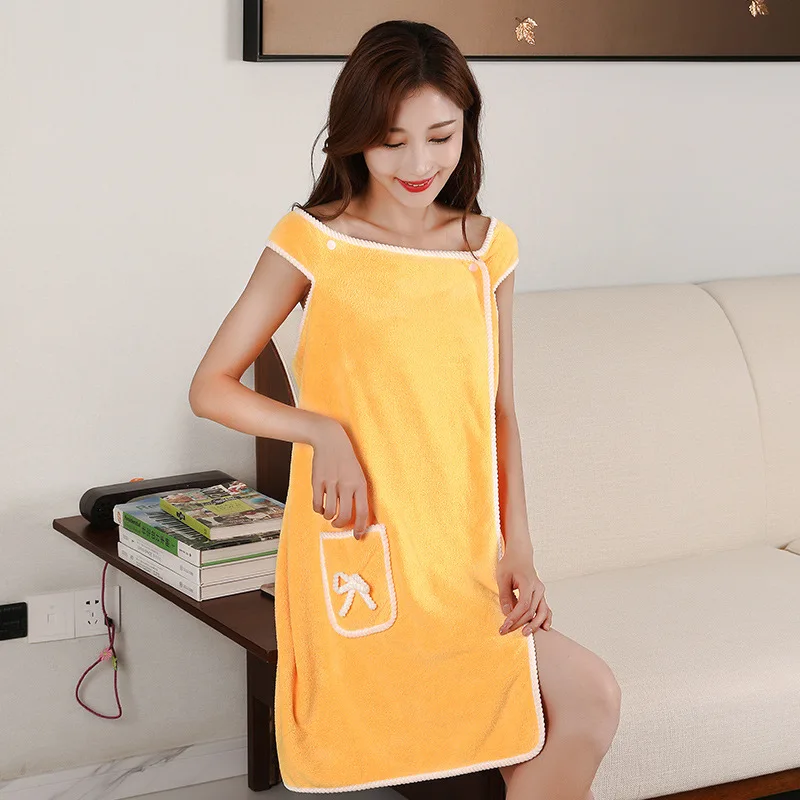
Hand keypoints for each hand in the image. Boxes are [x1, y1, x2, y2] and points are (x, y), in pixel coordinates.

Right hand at [310, 418, 370, 538]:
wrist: (330, 440)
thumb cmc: (346, 460)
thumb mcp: (358, 474)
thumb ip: (357, 493)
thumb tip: (356, 516)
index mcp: (360, 483)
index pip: (362, 511)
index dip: (360, 527)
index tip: (357, 535)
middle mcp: (346, 484)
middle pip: (345, 515)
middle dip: (341, 524)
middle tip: (338, 524)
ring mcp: (331, 483)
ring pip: (329, 512)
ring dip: (329, 517)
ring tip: (330, 514)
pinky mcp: (317, 482)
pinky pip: (317, 504)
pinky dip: (319, 509)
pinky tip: (321, 506)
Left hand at [496, 541, 551, 635]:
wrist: (520, 555)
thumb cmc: (510, 564)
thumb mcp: (502, 577)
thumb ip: (505, 595)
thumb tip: (506, 612)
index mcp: (528, 583)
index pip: (523, 605)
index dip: (514, 618)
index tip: (504, 626)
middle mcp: (538, 588)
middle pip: (531, 611)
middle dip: (519, 623)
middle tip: (506, 631)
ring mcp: (541, 592)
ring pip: (542, 612)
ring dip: (534, 625)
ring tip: (525, 634)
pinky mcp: (541, 595)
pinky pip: (546, 609)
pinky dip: (546, 619)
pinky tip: (544, 628)